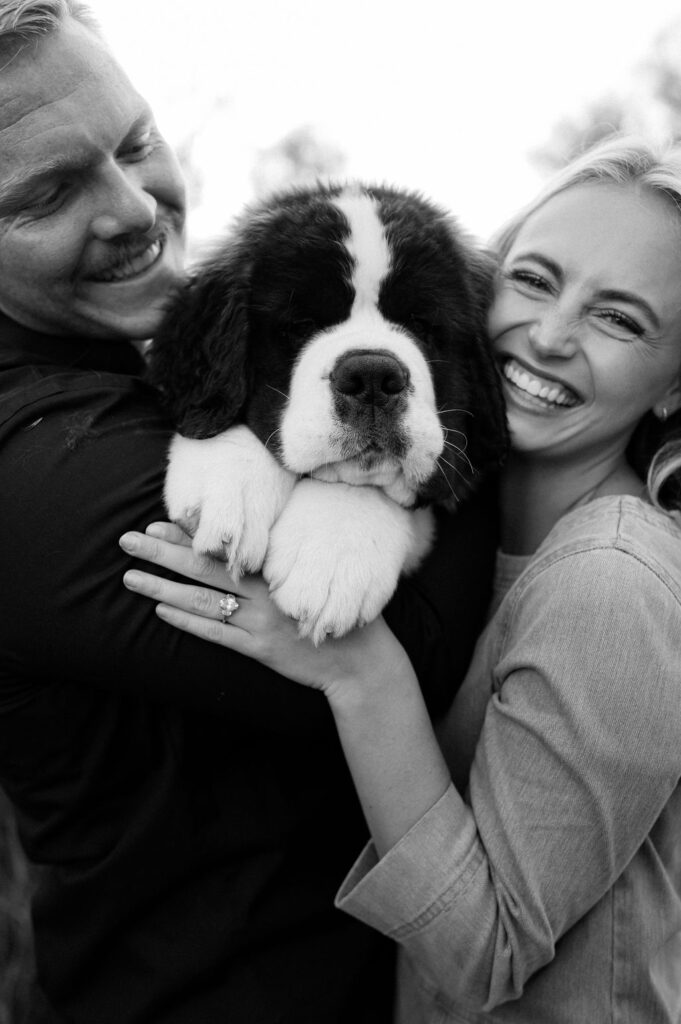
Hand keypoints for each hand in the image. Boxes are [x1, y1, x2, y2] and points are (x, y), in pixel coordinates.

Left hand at [119, 523, 411, 702]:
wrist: (361, 660)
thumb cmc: (340, 611)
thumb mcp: (317, 575)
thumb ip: (286, 560)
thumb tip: (252, 544)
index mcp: (278, 568)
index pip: (227, 545)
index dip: (190, 533)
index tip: (158, 522)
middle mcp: (265, 591)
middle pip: (204, 567)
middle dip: (162, 552)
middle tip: (128, 540)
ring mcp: (260, 621)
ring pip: (202, 600)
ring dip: (162, 587)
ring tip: (130, 577)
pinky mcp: (259, 649)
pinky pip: (216, 633)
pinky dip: (187, 622)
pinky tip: (161, 611)